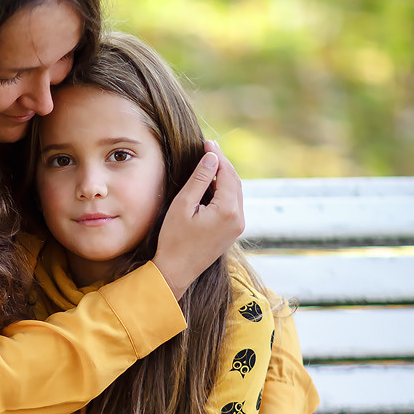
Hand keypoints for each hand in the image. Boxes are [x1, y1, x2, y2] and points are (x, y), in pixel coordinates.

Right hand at [152, 141, 244, 299]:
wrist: (176, 272)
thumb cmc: (174, 240)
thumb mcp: (183, 205)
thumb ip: (199, 180)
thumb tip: (211, 157)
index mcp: (227, 210)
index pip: (226, 173)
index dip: (217, 156)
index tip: (207, 142)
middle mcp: (238, 218)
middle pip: (234, 181)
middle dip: (223, 164)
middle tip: (209, 148)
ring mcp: (238, 227)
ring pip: (235, 192)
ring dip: (224, 177)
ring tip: (209, 163)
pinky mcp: (233, 232)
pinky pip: (233, 204)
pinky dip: (225, 191)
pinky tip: (212, 185)